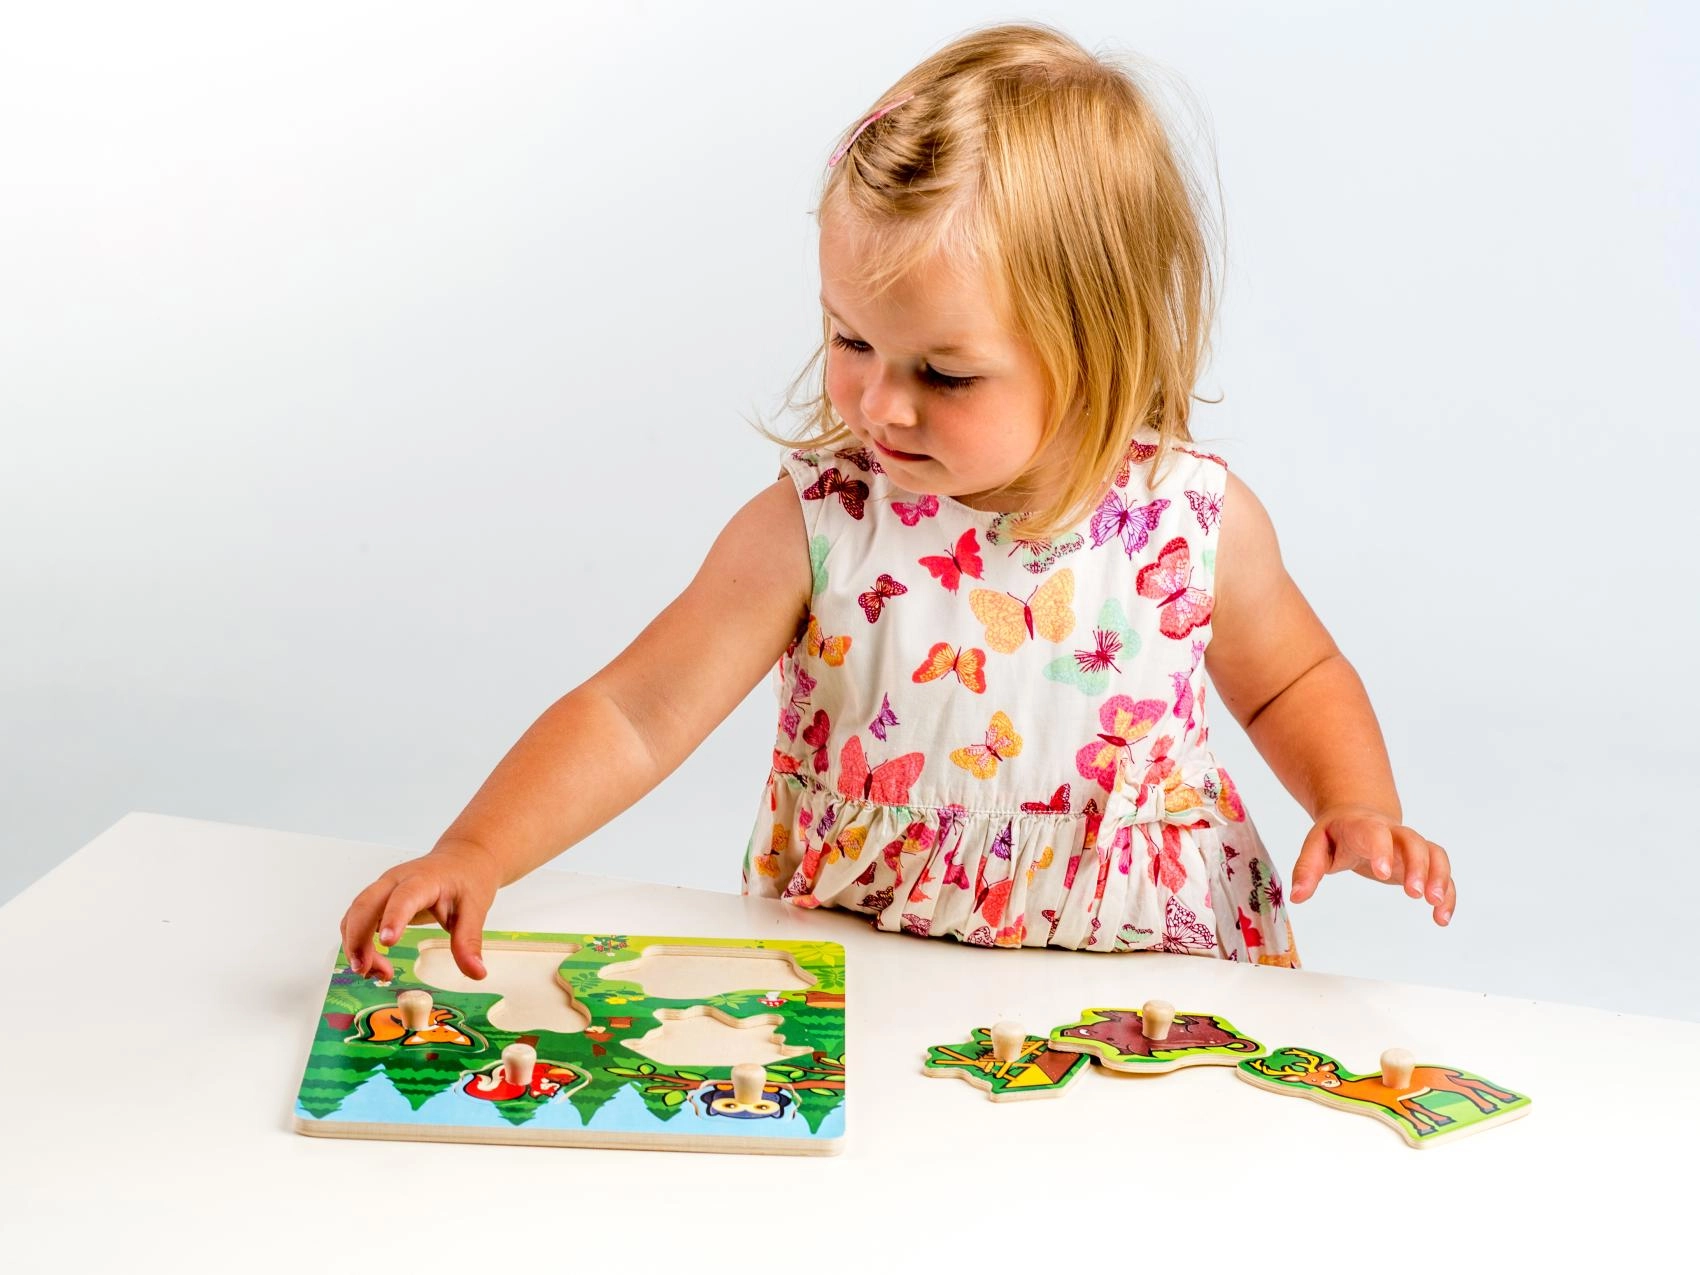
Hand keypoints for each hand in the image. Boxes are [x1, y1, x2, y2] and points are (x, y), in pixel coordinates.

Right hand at [339, 838, 500, 981]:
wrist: (462, 859)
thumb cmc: (467, 880)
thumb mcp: (474, 910)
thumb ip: (469, 942)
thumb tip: (477, 973)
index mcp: (423, 880)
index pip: (404, 896)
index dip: (393, 918)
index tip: (388, 943)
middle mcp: (396, 880)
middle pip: (365, 905)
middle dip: (358, 939)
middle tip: (365, 970)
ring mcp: (383, 888)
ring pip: (355, 914)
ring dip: (356, 945)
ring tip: (373, 973)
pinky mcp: (378, 898)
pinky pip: (356, 919)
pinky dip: (357, 942)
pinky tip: (372, 963)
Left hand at [1289, 805, 1454, 925]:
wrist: (1358, 818)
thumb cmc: (1336, 836)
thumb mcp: (1315, 847)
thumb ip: (1306, 869)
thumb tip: (1297, 896)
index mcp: (1363, 827)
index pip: (1375, 833)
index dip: (1381, 849)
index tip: (1382, 873)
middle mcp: (1393, 834)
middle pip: (1413, 842)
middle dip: (1418, 866)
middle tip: (1415, 894)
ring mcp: (1410, 848)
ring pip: (1434, 854)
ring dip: (1439, 878)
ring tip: (1435, 905)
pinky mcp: (1422, 863)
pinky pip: (1442, 873)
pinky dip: (1447, 893)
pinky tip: (1441, 918)